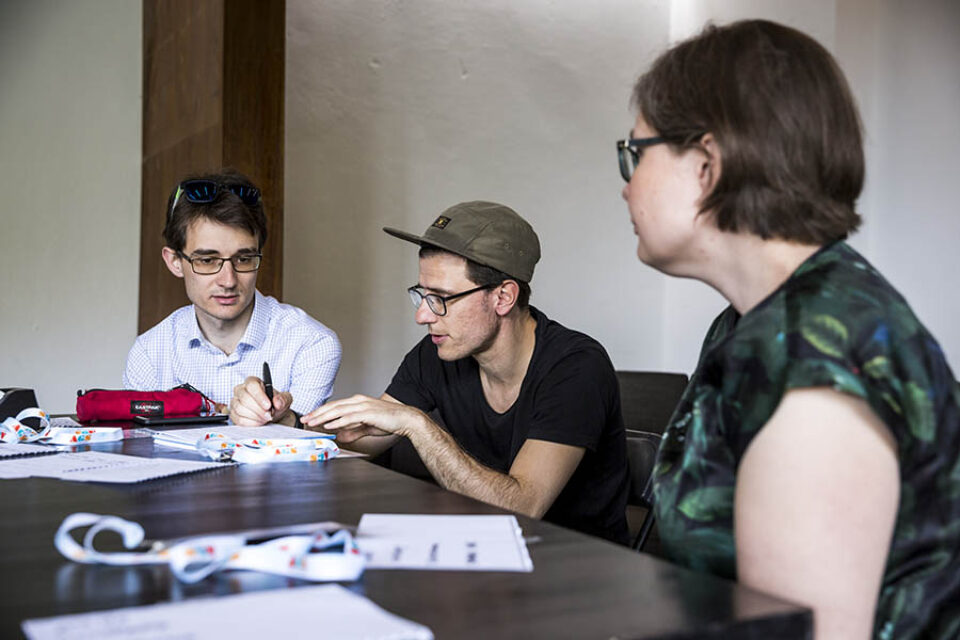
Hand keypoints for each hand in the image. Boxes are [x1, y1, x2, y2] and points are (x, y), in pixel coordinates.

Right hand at [230, 376, 293, 425]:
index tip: (268, 405)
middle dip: (258, 409)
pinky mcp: (233, 414)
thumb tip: (277, 402)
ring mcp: (235, 402)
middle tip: (269, 415)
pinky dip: (251, 423)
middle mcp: (241, 390)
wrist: (273, 416)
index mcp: (253, 382)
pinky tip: (259, 422)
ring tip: (266, 418)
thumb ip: (283, 399)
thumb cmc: (276, 404)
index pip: (252, 385)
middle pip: (245, 398)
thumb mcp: (285, 400)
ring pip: (240, 409)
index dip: (259, 396)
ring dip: (255, 416)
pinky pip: (238, 419)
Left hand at [301, 395, 424, 442]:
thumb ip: (353, 431)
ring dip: (323, 416)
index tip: (310, 418)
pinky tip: (329, 425)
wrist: (406, 418)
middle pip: (333, 406)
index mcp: (358, 402)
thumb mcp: (367, 427)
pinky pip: (349, 417)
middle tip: (305, 419)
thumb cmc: (389, 421)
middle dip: (317, 413)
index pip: (335, 406)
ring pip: (338, 410)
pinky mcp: (368, 412)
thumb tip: (340, 436)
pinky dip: (337, 421)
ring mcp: (363, 406)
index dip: (321, 412)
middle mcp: (358, 401)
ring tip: (312, 422)